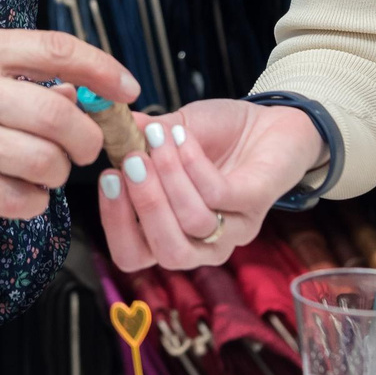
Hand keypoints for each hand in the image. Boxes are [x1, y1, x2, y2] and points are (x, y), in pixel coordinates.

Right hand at [0, 25, 134, 220]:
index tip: (127, 89)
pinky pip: (20, 199)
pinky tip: (18, 193)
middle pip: (62, 114)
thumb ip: (4, 68)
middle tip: (84, 147)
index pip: (58, 50)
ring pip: (46, 161)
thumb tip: (73, 87)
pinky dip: (32, 202)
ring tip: (44, 170)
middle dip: (86, 137)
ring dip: (58, 173)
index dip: (104, 70)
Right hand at [96, 98, 325, 271]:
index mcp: (172, 233)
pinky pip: (220, 194)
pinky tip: (184, 137)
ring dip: (170, 177)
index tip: (108, 177)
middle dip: (144, 205)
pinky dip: (194, 164)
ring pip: (194, 223)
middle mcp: (203, 242)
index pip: (134, 255)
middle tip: (131, 161)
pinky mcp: (258, 203)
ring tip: (158, 137)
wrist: (269, 119)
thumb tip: (107, 129)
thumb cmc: (217, 134)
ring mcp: (234, 228)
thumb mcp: (169, 131)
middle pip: (166, 252)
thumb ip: (138, 137)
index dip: (116, 224)